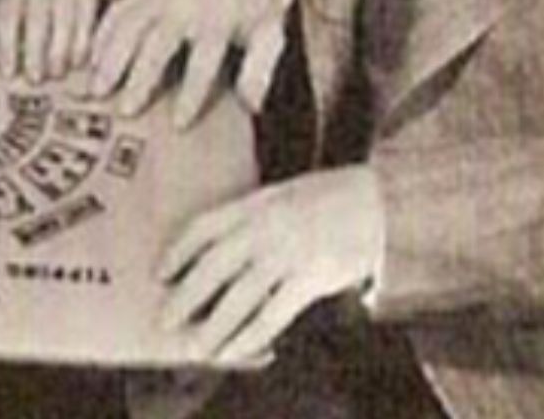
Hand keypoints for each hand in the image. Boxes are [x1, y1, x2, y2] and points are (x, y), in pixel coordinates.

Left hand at [0, 0, 99, 84]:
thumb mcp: (8, 2)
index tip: (8, 74)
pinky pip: (86, 21)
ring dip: (61, 52)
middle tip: (35, 78)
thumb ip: (1, 29)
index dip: (7, 47)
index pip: (8, 17)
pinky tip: (77, 62)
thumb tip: (3, 61)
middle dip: (36, 53)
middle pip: (37, 20)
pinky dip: (83, 44)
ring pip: (64, 22)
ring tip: (56, 74)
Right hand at [86, 0, 288, 128]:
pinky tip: (89, 61)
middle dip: (140, 78)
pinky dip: (100, 36)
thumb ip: (260, 70)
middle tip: (124, 110)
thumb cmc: (256, 9)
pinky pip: (117, 10)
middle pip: (157, 42)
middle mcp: (188, 1)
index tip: (178, 124)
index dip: (191, 93)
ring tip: (95, 90)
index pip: (203, 60)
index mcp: (220, 16)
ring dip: (110, 59)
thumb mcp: (270, 36)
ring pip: (128, 25)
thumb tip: (249, 105)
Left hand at [157, 167, 380, 365]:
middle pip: (212, 267)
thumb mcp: (284, 194)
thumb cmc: (333, 197)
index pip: (202, 228)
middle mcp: (263, 228)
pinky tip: (237, 348)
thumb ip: (254, 216)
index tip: (161, 271)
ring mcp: (286, 254)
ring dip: (214, 326)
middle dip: (185, 297)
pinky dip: (250, 335)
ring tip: (197, 346)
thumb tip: (223, 244)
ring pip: (237, 297)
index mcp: (254, 203)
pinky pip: (270, 314)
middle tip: (166, 318)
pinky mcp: (310, 279)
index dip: (178, 252)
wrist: (382, 203)